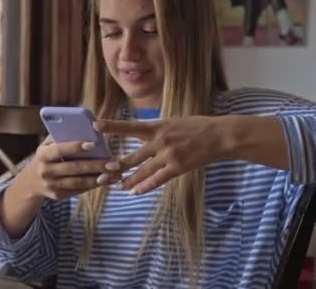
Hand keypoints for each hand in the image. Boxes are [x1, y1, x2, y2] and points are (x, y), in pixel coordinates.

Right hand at [16, 138, 120, 200]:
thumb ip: (61, 137)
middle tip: (115, 162)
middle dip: (96, 165)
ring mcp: (51, 185)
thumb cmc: (46, 156)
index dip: (76, 146)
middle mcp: (45, 171)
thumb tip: (85, 128)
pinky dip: (94, 184)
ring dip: (99, 178)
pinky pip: (79, 190)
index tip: (94, 143)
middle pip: (74, 168)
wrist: (31, 183)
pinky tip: (108, 180)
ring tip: (116, 173)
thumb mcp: (46, 146)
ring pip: (79, 182)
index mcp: (42, 154)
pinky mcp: (58, 195)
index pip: (60, 149)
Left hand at [95, 116, 227, 194]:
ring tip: (117, 186)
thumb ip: (154, 130)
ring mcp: (168, 156)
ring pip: (142, 172)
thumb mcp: (171, 122)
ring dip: (128, 181)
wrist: (219, 136)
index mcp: (156, 127)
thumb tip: (138, 136)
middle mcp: (159, 141)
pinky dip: (145, 186)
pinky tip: (135, 192)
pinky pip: (157, 180)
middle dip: (116, 167)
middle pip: (132, 157)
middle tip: (101, 173)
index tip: (96, 126)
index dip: (112, 126)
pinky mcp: (178, 168)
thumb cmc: (195, 126)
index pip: (130, 126)